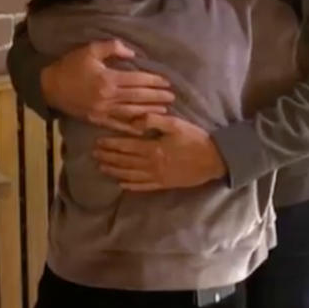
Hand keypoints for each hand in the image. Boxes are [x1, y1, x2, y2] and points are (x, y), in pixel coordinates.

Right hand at [42, 40, 174, 135]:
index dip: (153, 81)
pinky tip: (143, 128)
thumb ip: (112, 47)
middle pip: (138, 97)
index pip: (137, 80)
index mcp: (108, 78)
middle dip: (157, 97)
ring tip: (165, 111)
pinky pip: (118, 125)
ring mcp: (103, 110)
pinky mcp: (97, 119)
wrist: (50, 86)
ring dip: (149, 111)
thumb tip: (132, 53)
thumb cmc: (70, 66)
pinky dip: (131, 127)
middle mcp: (108, 96)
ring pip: (132, 112)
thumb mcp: (90, 49)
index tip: (167, 82)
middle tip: (172, 97)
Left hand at [94, 113, 225, 190]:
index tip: (98, 142)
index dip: (110, 145)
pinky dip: (130, 185)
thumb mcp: (175, 124)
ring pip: (130, 175)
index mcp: (152, 149)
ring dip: (114, 171)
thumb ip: (153, 120)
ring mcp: (157, 177)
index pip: (125, 147)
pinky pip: (143, 186)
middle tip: (94, 155)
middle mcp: (151, 165)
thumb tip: (134, 122)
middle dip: (108, 158)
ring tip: (102, 168)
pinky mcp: (164, 184)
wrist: (214, 159)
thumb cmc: (195, 139)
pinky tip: (121, 184)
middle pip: (124, 162)